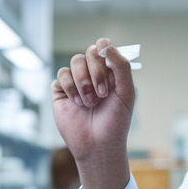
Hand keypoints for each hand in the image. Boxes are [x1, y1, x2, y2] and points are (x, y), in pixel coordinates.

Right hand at [52, 39, 135, 188]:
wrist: (98, 145)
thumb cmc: (115, 121)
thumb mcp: (126, 92)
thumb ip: (121, 66)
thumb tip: (104, 44)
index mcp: (110, 72)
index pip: (104, 48)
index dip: (104, 52)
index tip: (109, 66)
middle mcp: (92, 74)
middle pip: (89, 53)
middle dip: (96, 73)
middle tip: (103, 94)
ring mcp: (76, 82)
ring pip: (74, 62)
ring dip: (84, 82)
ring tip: (90, 102)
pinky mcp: (61, 91)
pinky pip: (61, 76)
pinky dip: (71, 88)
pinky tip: (78, 104)